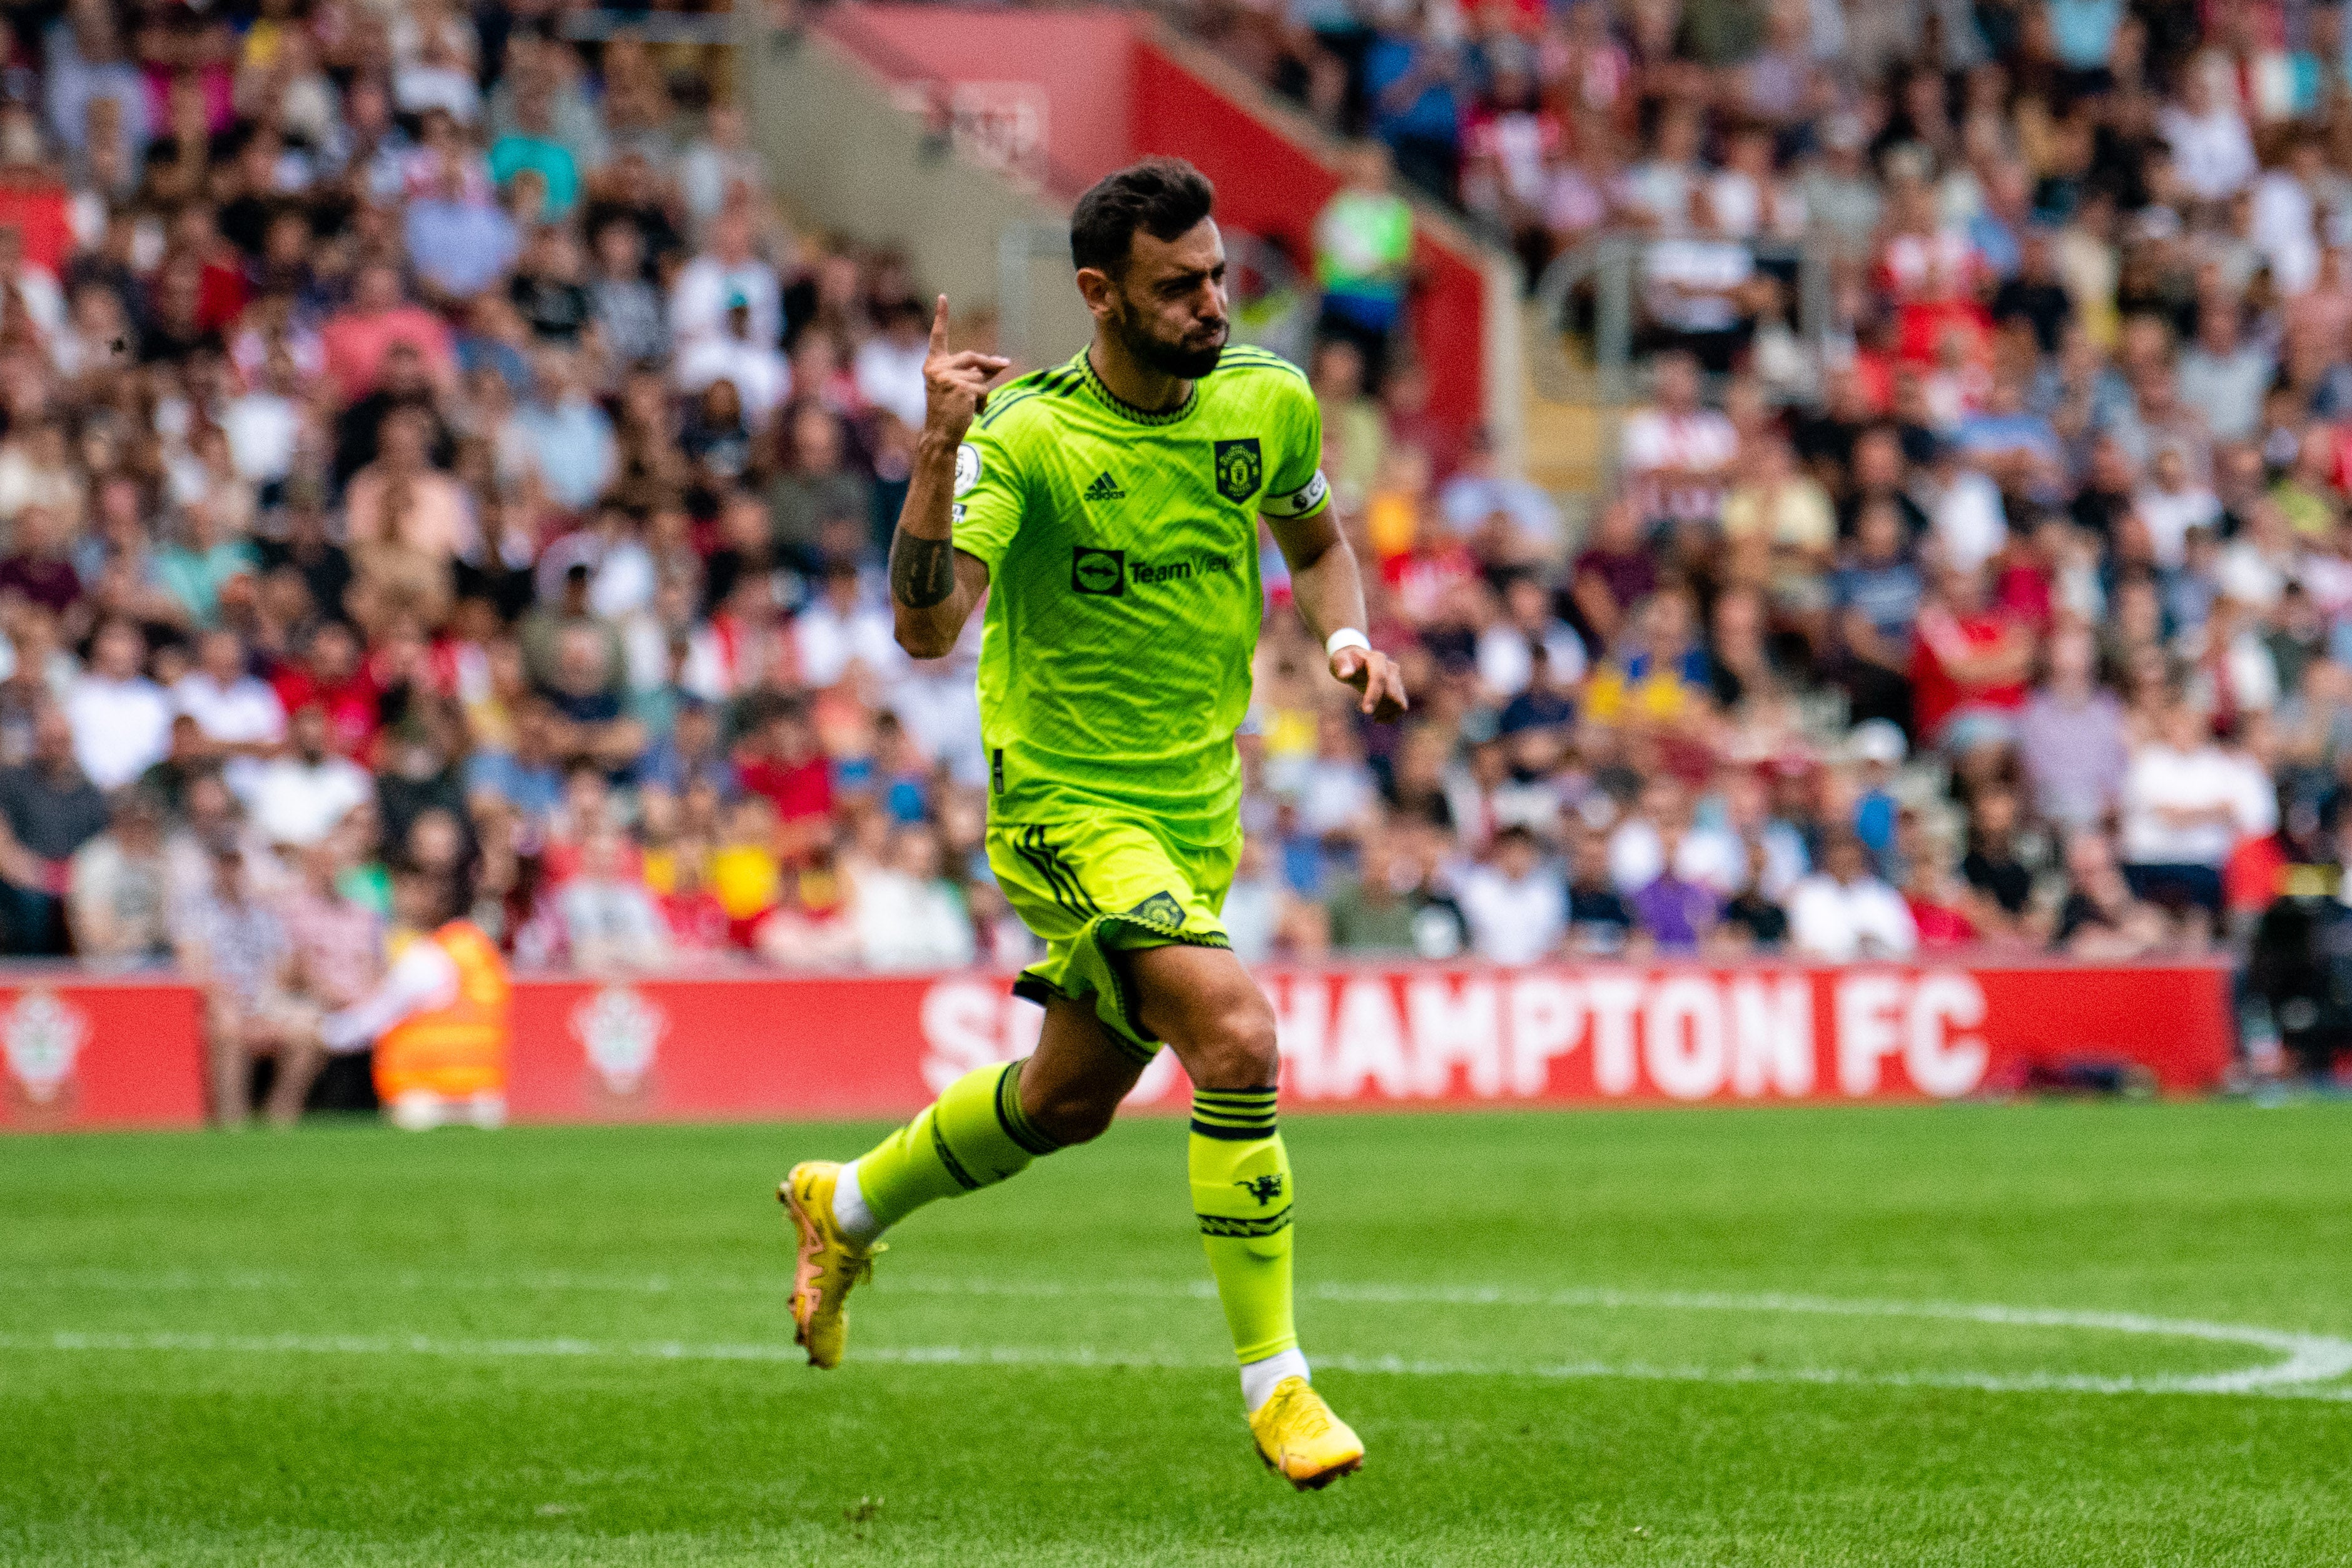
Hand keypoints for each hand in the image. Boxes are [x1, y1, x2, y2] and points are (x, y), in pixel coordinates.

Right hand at [922, 295, 1010, 444]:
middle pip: (973, 357)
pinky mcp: (961, 388)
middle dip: (991, 364)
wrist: (940, 435)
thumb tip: (1001, 362)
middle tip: (1006, 363)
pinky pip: (984, 389)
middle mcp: (937, 368)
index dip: (941, 317)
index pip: (938, 337)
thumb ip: (976, 372)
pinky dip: (983, 402)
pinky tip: (971, 412)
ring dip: (983, 392)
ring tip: (970, 406)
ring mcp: (948, 377)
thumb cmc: (949, 412)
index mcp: (933, 365)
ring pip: (981, 376)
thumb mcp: (959, 387)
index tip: (943, 297)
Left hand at [1330, 643, 1407, 720]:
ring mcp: (1397, 678)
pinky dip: (1390, 716)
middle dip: (1378, 706)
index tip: (1366, 711)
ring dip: (1383, 711)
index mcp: (1377, 659)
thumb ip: (1342, 665)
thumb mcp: (1339, 660)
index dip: (1374, 695)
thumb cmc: (1346, 661)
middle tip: (1361, 708)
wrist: (1356, 660)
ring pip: (1398, 702)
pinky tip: (1376, 717)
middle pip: (1392, 693)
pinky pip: (1401, 707)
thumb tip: (1345, 674)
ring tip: (1367, 709)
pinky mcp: (1399, 689)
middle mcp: (1391, 668)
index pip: (1380, 678)